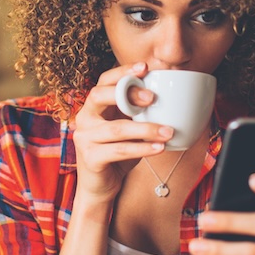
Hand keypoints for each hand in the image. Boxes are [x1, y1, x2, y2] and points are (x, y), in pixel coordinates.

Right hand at [70, 62, 174, 210]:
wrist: (101, 187)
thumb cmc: (117, 153)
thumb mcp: (127, 128)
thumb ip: (137, 113)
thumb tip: (169, 96)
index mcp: (93, 107)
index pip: (104, 81)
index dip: (122, 72)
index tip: (144, 67)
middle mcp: (84, 118)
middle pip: (99, 95)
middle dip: (128, 93)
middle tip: (153, 98)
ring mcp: (84, 138)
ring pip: (117, 128)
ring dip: (146, 129)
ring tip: (168, 131)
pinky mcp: (90, 158)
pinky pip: (119, 150)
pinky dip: (142, 148)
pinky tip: (159, 148)